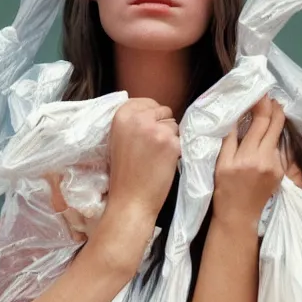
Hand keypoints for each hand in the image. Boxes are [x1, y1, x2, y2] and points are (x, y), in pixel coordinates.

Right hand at [92, 97, 181, 272]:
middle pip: (163, 111)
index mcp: (122, 114)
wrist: (131, 200)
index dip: (153, 116)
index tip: (148, 132)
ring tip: (156, 157)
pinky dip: (177, 151)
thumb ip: (134, 121)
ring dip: (170, 139)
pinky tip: (164, 163)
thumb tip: (153, 110)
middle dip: (162, 127)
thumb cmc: (126, 173)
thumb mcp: (120, 138)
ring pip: (174, 125)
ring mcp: (155, 129)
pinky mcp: (170, 143)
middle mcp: (138, 118)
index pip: (148, 102)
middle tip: (151, 149)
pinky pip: (181, 140)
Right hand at [212, 95, 288, 229]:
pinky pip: (279, 150)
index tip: (260, 92)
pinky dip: (274, 139)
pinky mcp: (281, 173)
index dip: (262, 103)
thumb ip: (229, 137)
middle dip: (275, 108)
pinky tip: (269, 134)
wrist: (239, 216)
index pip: (260, 121)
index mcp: (248, 155)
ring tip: (271, 110)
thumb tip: (236, 113)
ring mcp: (276, 167)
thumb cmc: (225, 189)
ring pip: (279, 137)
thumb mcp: (221, 162)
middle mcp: (266, 159)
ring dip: (276, 122)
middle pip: (276, 125)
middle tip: (271, 97)